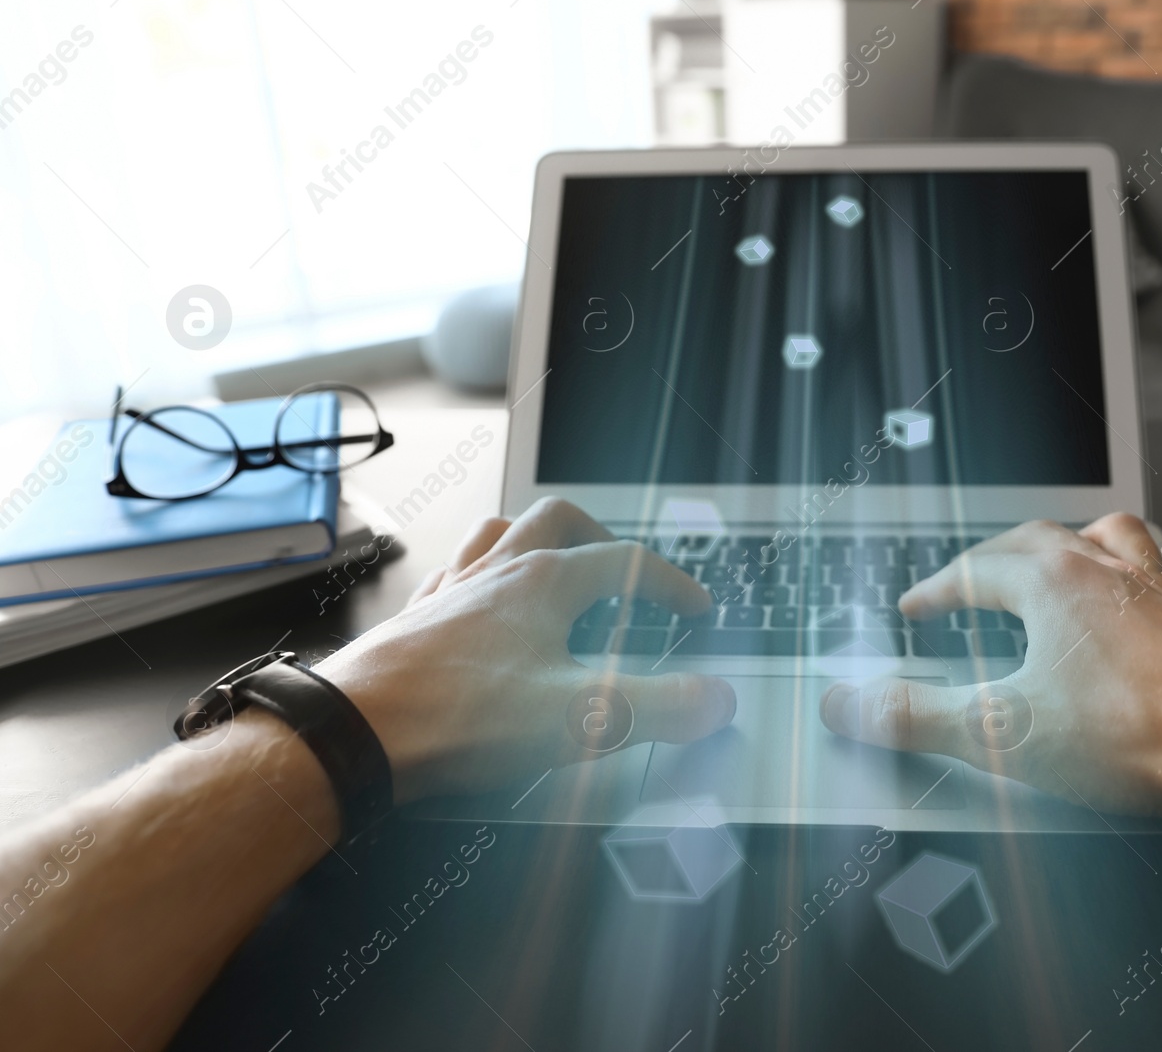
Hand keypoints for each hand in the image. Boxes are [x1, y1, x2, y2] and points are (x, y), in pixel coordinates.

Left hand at [317, 498, 734, 804]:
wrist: (352, 733)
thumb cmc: (456, 718)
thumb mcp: (581, 719)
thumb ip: (660, 708)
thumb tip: (716, 700)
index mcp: (544, 583)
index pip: (625, 561)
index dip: (671, 583)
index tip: (693, 608)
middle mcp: (496, 573)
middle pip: (558, 519)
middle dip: (602, 537)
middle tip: (624, 572)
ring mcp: (451, 593)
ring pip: (498, 532)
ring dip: (536, 538)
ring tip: (556, 565)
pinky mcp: (415, 622)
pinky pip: (452, 572)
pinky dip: (480, 573)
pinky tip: (479, 602)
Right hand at [818, 515, 1161, 825]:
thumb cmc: (1138, 733)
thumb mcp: (999, 732)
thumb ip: (914, 717)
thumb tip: (850, 704)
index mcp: (1052, 577)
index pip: (973, 569)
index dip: (935, 592)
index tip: (916, 608)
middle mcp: (1111, 569)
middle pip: (1038, 540)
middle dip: (996, 562)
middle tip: (973, 587)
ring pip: (1112, 539)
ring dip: (1076, 548)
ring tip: (1060, 564)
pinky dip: (1146, 584)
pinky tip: (1147, 605)